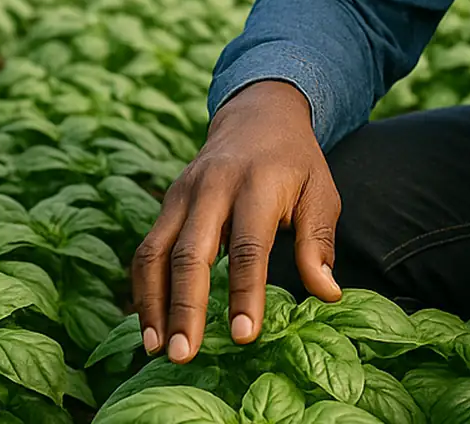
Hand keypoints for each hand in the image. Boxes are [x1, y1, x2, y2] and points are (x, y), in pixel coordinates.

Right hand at [132, 80, 342, 363]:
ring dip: (153, 303)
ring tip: (157, 349)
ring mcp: (182, 194)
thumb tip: (327, 293)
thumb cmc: (295, 163)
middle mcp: (213, 188)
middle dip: (185, 307)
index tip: (245, 335)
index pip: (248, 246)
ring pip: (156, 252)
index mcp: (257, 185)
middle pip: (191, 253)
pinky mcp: (166, 203)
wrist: (257, 115)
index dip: (245, 293)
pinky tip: (149, 324)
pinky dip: (143, 288)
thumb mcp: (320, 192)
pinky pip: (147, 248)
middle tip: (185, 354)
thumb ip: (318, 243)